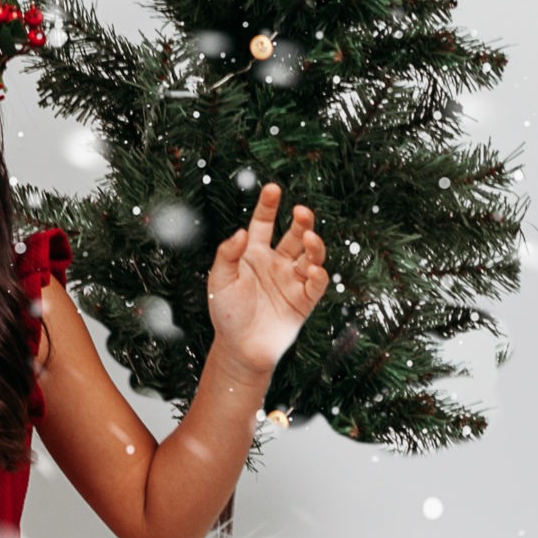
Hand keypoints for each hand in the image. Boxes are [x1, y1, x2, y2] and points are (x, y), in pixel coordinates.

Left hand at [206, 183, 327, 373]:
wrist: (240, 348)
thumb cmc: (226, 313)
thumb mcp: (219, 281)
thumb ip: (228, 255)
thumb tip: (242, 231)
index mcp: (254, 253)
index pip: (264, 223)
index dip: (269, 206)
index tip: (273, 189)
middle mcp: (276, 262)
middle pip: (294, 235)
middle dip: (301, 221)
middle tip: (302, 212)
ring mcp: (292, 280)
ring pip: (311, 256)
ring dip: (313, 245)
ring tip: (308, 238)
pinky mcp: (304, 300)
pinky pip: (316, 284)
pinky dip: (318, 275)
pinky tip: (311, 270)